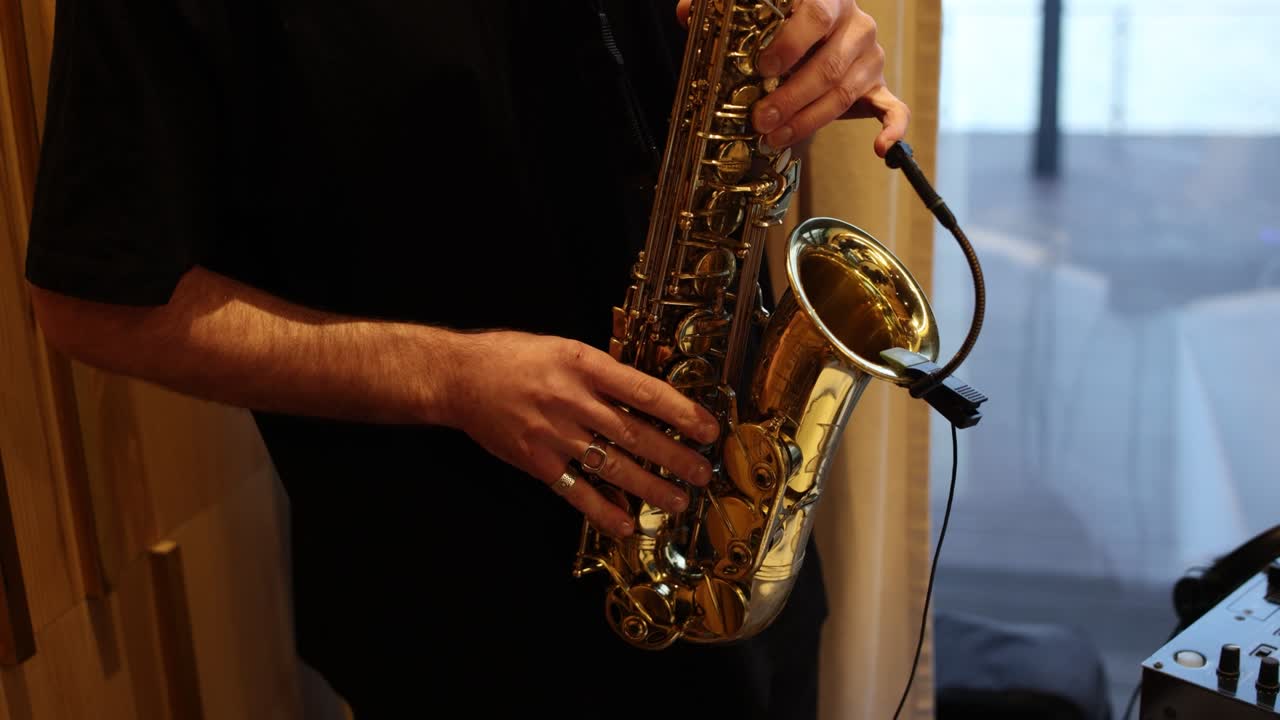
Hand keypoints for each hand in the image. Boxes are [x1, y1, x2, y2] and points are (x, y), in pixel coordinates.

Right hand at [449, 331, 717, 538]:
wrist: (459, 377)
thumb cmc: (514, 357)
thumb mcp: (565, 350)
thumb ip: (604, 373)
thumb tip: (648, 398)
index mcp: (584, 365)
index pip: (644, 391)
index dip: (681, 413)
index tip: (708, 429)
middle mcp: (572, 400)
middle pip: (635, 433)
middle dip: (675, 457)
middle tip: (702, 473)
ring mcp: (553, 434)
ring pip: (612, 465)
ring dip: (650, 487)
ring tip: (677, 501)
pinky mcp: (536, 461)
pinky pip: (575, 490)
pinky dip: (602, 510)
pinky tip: (626, 522)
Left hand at [676, 0, 909, 156]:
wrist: (820, 32)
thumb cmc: (783, 22)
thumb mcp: (755, 11)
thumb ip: (725, 8)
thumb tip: (686, 13)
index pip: (816, 12)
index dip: (790, 42)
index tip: (763, 66)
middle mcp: (856, 24)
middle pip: (830, 64)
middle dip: (792, 97)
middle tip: (760, 119)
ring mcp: (870, 57)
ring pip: (845, 92)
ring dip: (808, 121)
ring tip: (775, 137)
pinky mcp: (878, 85)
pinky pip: (893, 108)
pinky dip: (892, 130)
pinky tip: (880, 149)